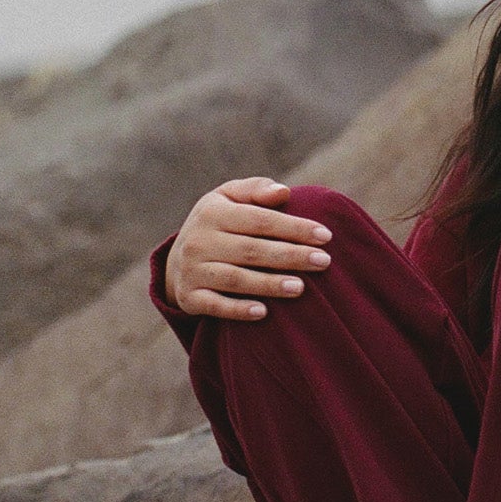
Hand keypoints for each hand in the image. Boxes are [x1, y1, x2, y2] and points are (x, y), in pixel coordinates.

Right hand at [165, 178, 333, 319]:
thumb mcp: (229, 197)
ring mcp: (192, 271)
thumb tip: (284, 191)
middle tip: (324, 262)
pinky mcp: (189, 297)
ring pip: (236, 279)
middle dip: (291, 256)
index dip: (294, 227)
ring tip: (301, 288)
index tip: (326, 236)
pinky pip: (214, 306)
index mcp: (213, 212)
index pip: (260, 220)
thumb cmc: (219, 223)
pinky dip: (238, 310)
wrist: (175, 260)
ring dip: (269, 284)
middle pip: (252, 250)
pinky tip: (263, 312)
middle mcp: (199, 241)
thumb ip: (257, 189)